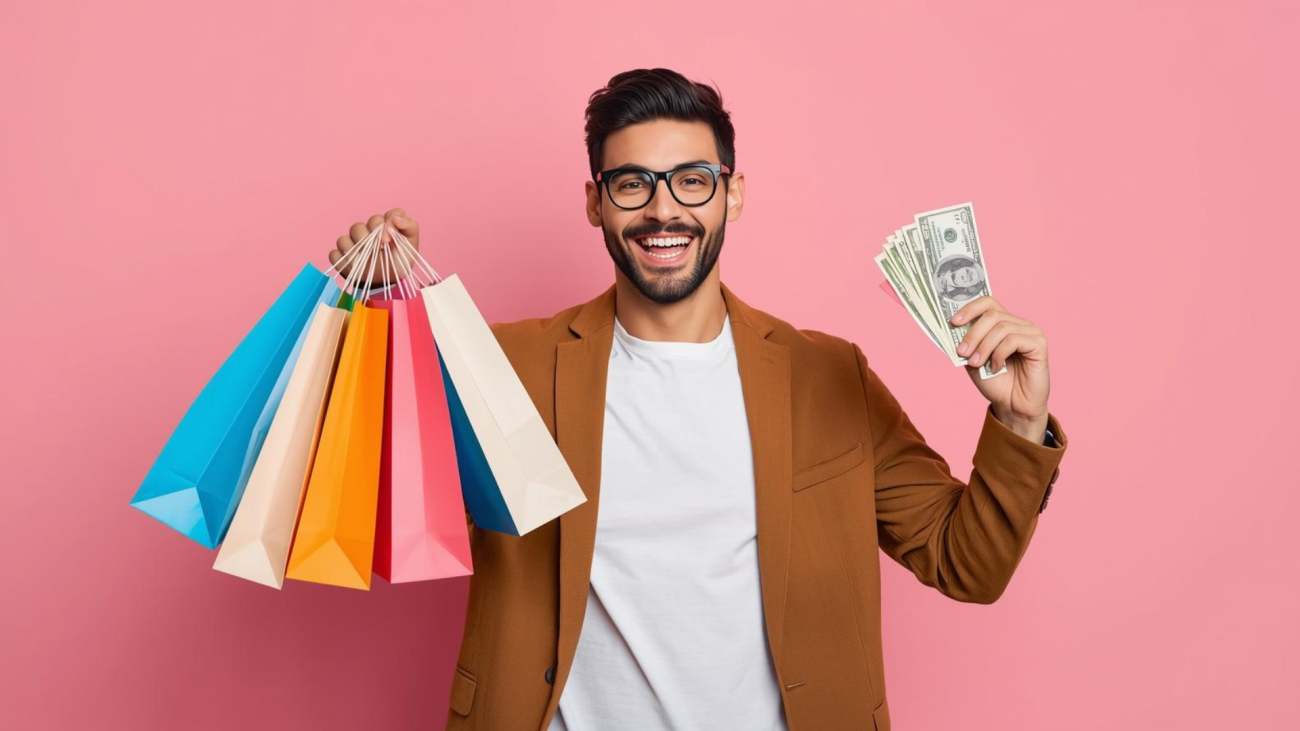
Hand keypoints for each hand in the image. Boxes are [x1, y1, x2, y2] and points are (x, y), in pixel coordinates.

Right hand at [328, 207, 420, 286]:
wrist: (389, 280)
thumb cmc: (400, 260)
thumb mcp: (411, 244)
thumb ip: (409, 226)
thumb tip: (396, 218)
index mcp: (383, 225)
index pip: (382, 216)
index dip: (385, 224)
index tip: (388, 238)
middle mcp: (366, 231)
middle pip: (359, 226)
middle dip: (368, 237)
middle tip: (379, 248)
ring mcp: (352, 243)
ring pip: (344, 239)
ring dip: (355, 250)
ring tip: (366, 259)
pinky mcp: (342, 256)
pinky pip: (335, 254)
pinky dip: (343, 260)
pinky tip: (355, 265)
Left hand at [950, 296, 1050, 441]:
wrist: (1012, 405)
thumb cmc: (995, 382)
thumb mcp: (972, 361)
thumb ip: (965, 343)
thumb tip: (949, 328)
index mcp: (1002, 323)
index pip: (988, 302)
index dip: (969, 308)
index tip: (953, 322)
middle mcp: (1017, 323)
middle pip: (992, 314)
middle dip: (973, 333)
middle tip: (962, 351)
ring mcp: (1030, 332)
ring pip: (1001, 328)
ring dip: (984, 347)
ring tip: (977, 363)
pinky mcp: (1039, 344)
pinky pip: (1013, 340)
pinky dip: (999, 354)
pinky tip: (996, 367)